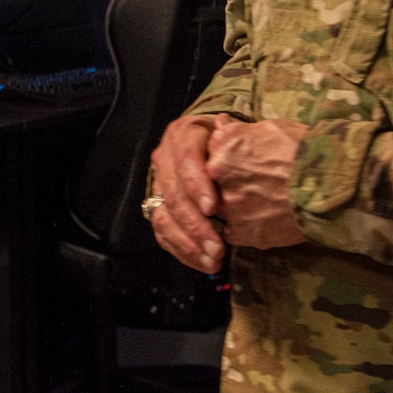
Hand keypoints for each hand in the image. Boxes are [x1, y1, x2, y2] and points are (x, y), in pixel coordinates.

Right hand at [147, 114, 232, 273]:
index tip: (213, 208)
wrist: (213, 142)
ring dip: (188, 243)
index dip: (196, 185)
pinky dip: (182, 251)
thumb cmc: (230, 140)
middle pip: (173, 195)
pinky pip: (163, 232)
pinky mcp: (158, 205)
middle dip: (195, 225)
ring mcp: (159, 184)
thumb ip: (233, 136)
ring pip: (164, 217)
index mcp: (182, 135)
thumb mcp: (234, 130)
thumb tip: (228, 132)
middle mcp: (165, 159)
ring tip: (213, 260)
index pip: (185, 159)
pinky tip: (202, 262)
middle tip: (218, 247)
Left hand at [205, 118, 308, 249]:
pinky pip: (234, 233)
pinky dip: (245, 228)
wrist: (332, 185)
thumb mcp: (269, 128)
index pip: (208, 158)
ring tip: (262, 203)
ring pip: (221, 209)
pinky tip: (264, 218)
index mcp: (222, 151)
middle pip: (211, 185)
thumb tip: (220, 123)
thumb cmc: (305, 150)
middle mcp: (219, 180)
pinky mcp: (246, 234)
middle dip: (227, 185)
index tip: (240, 165)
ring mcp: (232, 209)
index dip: (225, 163)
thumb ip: (236, 130)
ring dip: (234, 207)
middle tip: (254, 185)